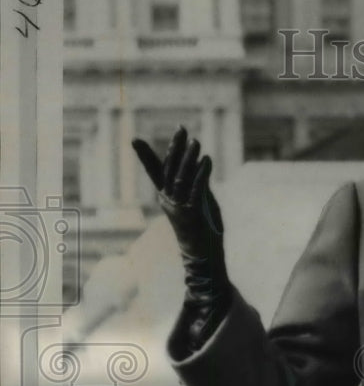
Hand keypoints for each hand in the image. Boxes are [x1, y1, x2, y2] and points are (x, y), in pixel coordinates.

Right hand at [132, 126, 231, 324]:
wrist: (203, 257)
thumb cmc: (202, 230)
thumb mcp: (199, 203)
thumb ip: (196, 185)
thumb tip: (197, 165)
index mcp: (167, 198)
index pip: (155, 173)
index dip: (146, 156)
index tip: (135, 139)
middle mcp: (169, 201)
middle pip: (168, 170)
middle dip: (174, 148)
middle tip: (181, 129)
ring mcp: (179, 207)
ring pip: (180, 177)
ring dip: (188, 158)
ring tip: (196, 141)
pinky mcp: (192, 213)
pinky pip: (195, 189)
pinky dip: (200, 173)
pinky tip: (206, 160)